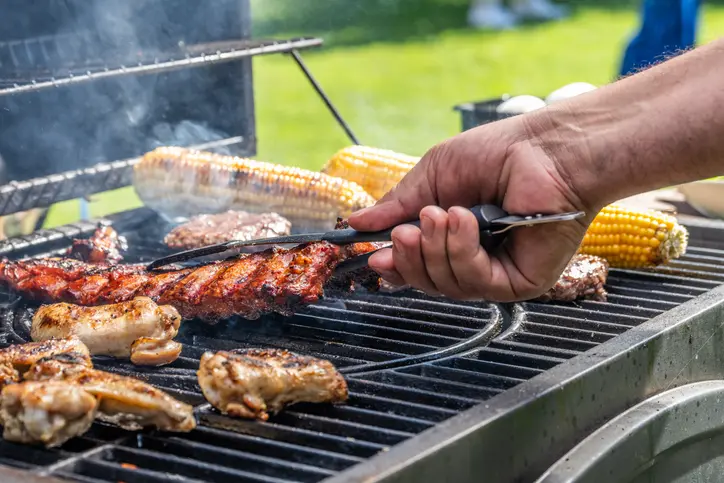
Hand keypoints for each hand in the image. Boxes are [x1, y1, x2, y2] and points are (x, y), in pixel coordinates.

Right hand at [347, 116, 594, 301]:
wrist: (545, 148)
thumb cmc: (497, 154)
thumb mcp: (433, 175)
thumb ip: (397, 204)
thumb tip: (357, 222)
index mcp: (454, 238)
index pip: (418, 267)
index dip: (396, 266)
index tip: (375, 256)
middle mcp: (475, 260)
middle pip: (427, 282)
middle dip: (412, 257)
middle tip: (408, 230)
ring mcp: (497, 274)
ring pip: (448, 285)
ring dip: (438, 248)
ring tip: (447, 213)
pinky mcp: (520, 282)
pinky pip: (476, 282)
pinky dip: (462, 251)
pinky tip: (466, 221)